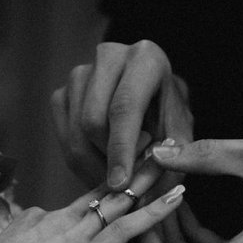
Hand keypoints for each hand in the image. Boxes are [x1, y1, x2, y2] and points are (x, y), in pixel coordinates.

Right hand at [0, 171, 184, 242]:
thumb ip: (21, 236)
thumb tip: (31, 223)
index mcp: (41, 220)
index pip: (83, 200)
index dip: (108, 183)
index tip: (126, 167)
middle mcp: (60, 220)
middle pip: (104, 189)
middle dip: (131, 165)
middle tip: (155, 141)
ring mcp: (73, 236)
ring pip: (118, 202)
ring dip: (148, 179)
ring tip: (173, 157)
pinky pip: (124, 231)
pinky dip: (153, 212)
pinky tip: (176, 198)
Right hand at [51, 40, 193, 188]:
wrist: (153, 104)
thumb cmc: (169, 120)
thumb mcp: (181, 139)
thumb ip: (169, 162)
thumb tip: (139, 186)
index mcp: (145, 58)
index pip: (125, 106)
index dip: (121, 149)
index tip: (121, 184)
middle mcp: (108, 57)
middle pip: (93, 122)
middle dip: (107, 161)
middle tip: (127, 182)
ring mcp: (79, 74)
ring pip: (75, 134)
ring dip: (95, 165)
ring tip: (119, 174)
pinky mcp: (61, 94)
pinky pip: (63, 139)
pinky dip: (81, 163)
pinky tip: (102, 165)